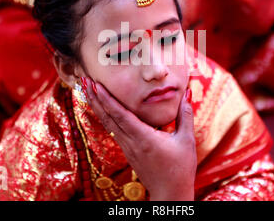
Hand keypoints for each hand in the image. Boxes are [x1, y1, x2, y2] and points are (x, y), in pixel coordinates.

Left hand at [84, 78, 196, 200]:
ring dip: (97, 105)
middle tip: (85, 80)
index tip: (97, 85)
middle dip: (95, 98)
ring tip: (88, 90)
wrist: (170, 193)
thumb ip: (185, 115)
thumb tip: (188, 93)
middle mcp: (131, 143)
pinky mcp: (128, 151)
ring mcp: (127, 148)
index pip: (121, 115)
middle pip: (108, 117)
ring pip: (108, 123)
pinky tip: (102, 108)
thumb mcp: (186, 140)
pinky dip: (105, 116)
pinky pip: (113, 130)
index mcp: (144, 138)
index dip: (107, 99)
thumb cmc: (180, 168)